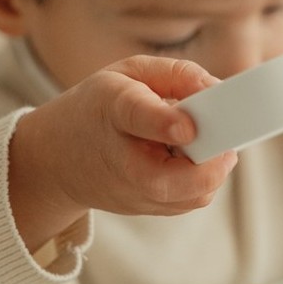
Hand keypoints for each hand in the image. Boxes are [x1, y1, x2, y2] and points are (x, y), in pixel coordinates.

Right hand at [8, 55, 238, 252]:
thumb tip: (216, 89)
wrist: (57, 158)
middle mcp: (123, 161)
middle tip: (225, 135)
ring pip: (195, 195)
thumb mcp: (129, 74)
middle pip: (176, 178)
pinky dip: (202, 180)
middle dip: (212, 158)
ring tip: (204, 145)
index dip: (165, 123)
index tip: (188, 127)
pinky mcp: (149, 210)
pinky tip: (193, 160)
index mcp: (113, 111)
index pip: (137, 117)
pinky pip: (192, 200)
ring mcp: (135, 194)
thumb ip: (175, 74)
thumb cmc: (99, 109)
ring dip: (212, 169)